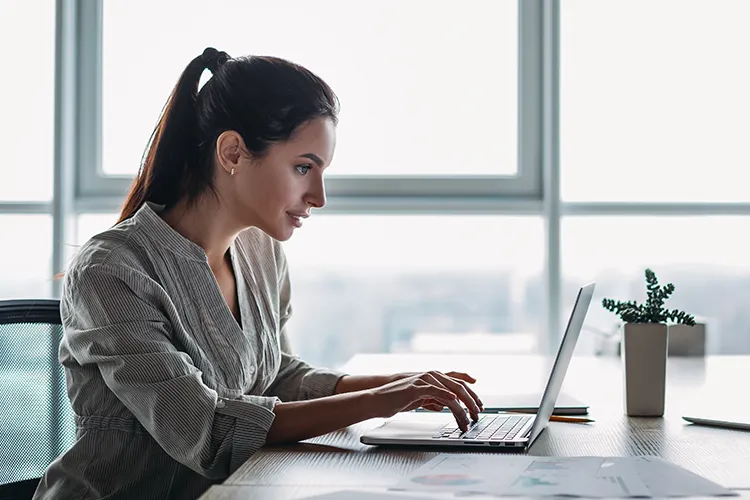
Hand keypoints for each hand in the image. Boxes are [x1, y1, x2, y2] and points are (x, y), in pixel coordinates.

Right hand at [368, 371, 482, 431]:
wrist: (379, 399)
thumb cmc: (397, 399)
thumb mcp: (418, 399)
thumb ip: (431, 400)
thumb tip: (442, 406)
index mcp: (433, 378)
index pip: (458, 382)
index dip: (471, 393)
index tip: (480, 404)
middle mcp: (432, 376)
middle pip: (459, 386)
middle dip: (472, 401)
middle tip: (478, 414)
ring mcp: (424, 380)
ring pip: (450, 391)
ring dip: (462, 407)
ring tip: (468, 418)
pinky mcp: (416, 387)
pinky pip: (435, 390)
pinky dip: (445, 394)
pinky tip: (453, 400)